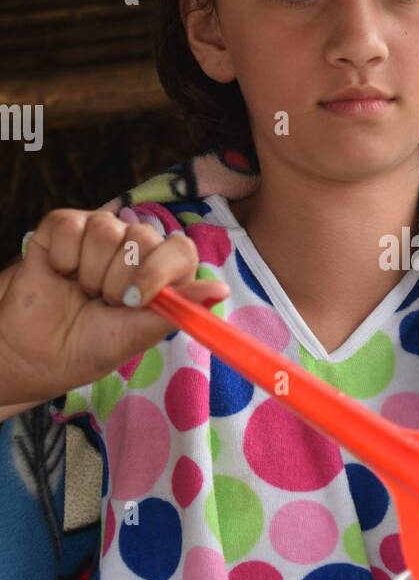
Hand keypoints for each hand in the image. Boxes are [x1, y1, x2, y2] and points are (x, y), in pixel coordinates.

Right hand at [0, 210, 229, 406]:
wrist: (36, 354)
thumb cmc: (90, 346)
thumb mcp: (138, 335)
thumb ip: (179, 309)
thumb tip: (221, 289)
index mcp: (163, 272)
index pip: (181, 249)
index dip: (159, 270)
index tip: (135, 300)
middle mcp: (137, 246)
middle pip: (142, 237)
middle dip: (118, 281)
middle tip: (102, 303)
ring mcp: (101, 232)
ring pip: (106, 229)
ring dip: (89, 271)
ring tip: (82, 291)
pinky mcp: (65, 226)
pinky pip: (70, 225)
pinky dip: (62, 257)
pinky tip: (60, 273)